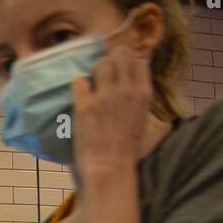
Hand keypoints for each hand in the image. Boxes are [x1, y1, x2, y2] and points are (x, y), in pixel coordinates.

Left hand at [70, 45, 151, 180]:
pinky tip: (81, 96)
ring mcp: (105, 96)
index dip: (127, 61)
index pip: (139, 60)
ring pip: (100, 64)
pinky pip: (79, 81)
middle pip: (119, 55)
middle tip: (104, 73)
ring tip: (93, 85)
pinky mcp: (85, 104)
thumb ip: (136, 97)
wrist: (110, 167)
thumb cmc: (127, 148)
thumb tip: (129, 83)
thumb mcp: (141, 118)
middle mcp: (126, 89)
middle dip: (111, 60)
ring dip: (95, 72)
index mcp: (143, 93)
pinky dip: (79, 86)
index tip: (120, 68)